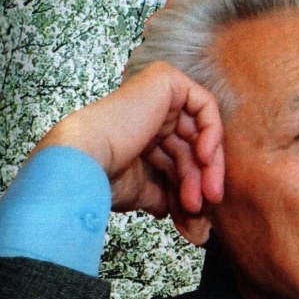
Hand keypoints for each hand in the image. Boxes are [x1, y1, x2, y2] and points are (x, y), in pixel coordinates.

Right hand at [32, 62, 223, 244]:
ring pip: (200, 132)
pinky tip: (204, 158)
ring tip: (202, 196)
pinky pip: (204, 105)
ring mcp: (157, 94)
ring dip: (206, 168)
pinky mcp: (165, 81)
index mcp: (141, 134)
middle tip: (205, 206)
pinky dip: (212, 132)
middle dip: (200, 179)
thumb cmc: (105, 176)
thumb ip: (167, 197)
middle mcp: (150, 113)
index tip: (195, 213)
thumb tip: (184, 218)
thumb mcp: (144, 191)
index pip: (179, 158)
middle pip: (191, 146)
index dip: (190, 185)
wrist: (87, 161)